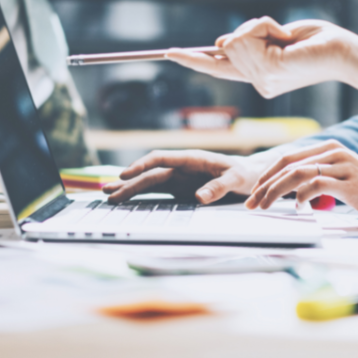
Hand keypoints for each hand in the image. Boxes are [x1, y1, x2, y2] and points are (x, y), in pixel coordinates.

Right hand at [102, 149, 270, 203]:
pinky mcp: (179, 190)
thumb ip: (219, 187)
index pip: (161, 158)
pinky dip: (140, 195)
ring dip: (129, 188)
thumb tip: (198, 197)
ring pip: (149, 182)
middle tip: (108, 192)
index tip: (126, 174)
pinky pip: (156, 192)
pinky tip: (125, 199)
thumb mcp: (236, 179)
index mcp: (191, 158)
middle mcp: (180, 167)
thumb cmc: (244, 174)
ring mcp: (178, 178)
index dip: (142, 165)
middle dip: (128, 182)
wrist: (250, 176)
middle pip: (149, 173)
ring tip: (108, 195)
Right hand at [167, 17, 357, 97]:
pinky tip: (284, 37)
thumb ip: (249, 41)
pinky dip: (264, 26)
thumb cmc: (317, 41)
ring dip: (259, 26)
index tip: (169, 53)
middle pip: (226, 45)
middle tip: (282, 34)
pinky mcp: (267, 71)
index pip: (218, 68)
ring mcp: (261, 81)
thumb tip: (220, 43)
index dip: (193, 59)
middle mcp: (258, 83)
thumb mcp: (277, 36)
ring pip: (234, 40)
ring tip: (285, 37)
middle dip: (251, 28)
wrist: (343, 51)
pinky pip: (246, 37)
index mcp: (259, 76)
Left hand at [246, 140, 357, 228]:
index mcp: (330, 149)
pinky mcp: (350, 183)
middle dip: (264, 184)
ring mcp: (342, 166)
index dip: (267, 174)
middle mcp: (334, 152)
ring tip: (263, 206)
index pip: (288, 157)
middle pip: (287, 164)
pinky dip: (301, 197)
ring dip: (274, 191)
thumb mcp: (341, 180)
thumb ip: (318, 179)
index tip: (254, 192)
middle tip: (250, 202)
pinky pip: (316, 185)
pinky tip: (298, 208)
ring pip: (297, 174)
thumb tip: (292, 192)